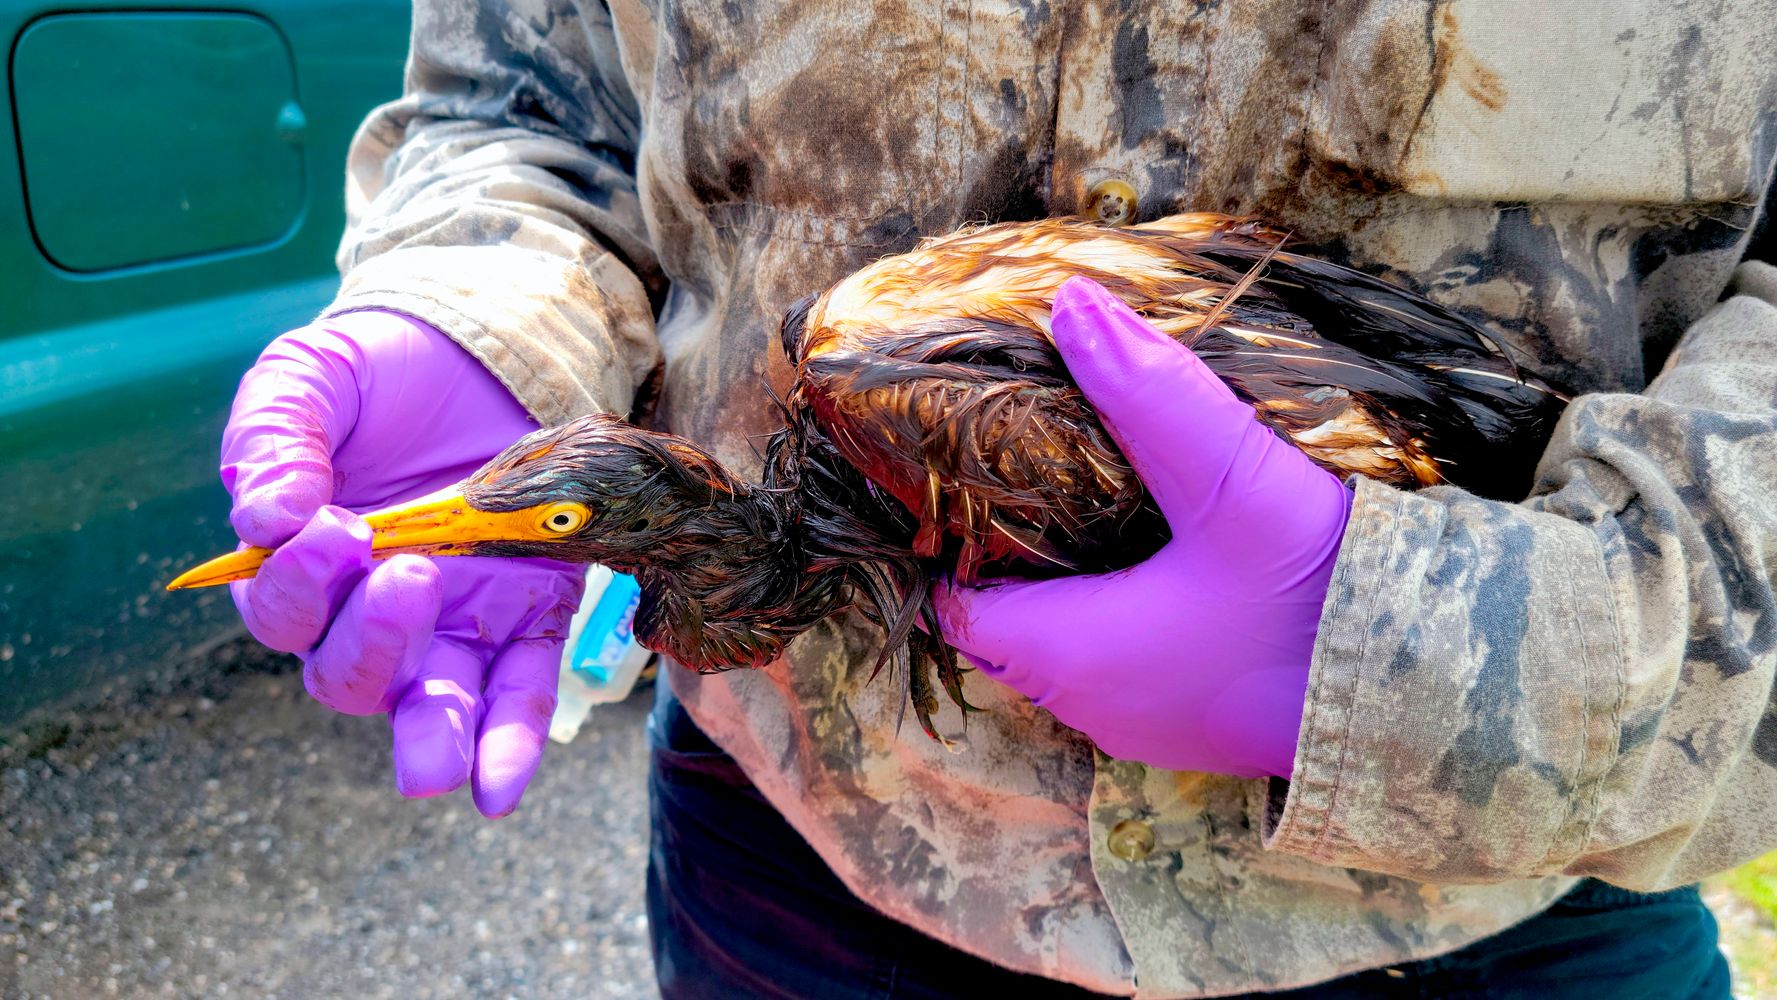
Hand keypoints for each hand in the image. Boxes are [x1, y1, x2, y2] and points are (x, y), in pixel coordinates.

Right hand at [222, 310, 583, 815]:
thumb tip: (264, 518)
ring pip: (428, 704)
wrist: (480, 348)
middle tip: (407, 575)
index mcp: (304, 567)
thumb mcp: (309, 379)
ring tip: (436, 765)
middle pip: (347, 673)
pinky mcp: (527, 616)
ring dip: (432, 738)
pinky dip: (508, 744)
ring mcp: (452, 622)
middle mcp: (370, 611)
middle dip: (370, 643)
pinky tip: (498, 789)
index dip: (301, 582)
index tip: (333, 525)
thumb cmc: (375, 374)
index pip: (285, 608)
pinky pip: (517, 694)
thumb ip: (276, 439)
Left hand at [934, 277, 1352, 777]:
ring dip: (1059, 582)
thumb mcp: (1233, 480)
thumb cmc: (1323, 599)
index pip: (952, 604)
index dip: (942, 538)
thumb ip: (1149, 393)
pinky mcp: (1198, 722)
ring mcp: (1147, 724)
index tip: (952, 470)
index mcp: (1071, 654)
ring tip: (1072, 493)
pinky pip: (1121, 664)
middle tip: (1011, 464)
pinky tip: (1149, 551)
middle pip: (1003, 625)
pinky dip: (1113, 610)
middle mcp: (1092, 705)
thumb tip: (1070, 305)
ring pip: (1064, 647)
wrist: (1447, 694)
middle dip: (999, 552)